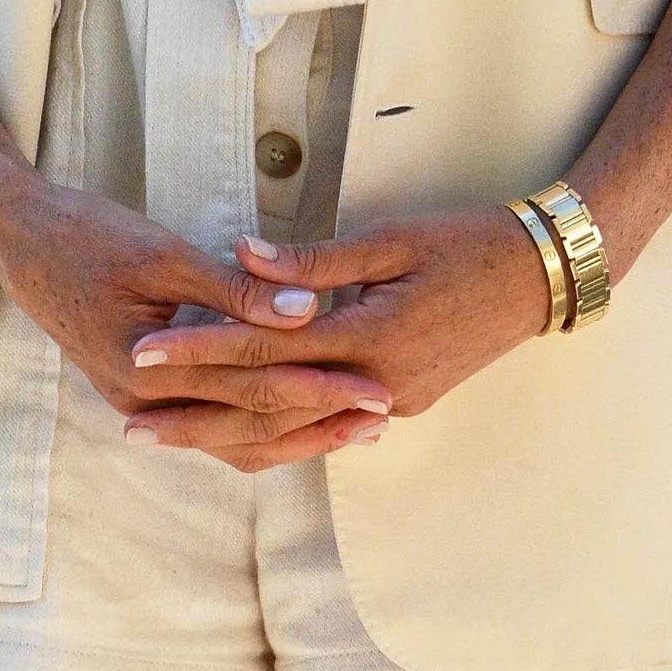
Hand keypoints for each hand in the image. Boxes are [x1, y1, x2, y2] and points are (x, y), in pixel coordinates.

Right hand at [0, 179, 393, 470]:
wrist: (18, 241)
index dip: (320, 389)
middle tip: (384, 416)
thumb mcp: (161, 252)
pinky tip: (296, 417)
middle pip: (249, 428)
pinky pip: (211, 424)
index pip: (253, 390)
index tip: (375, 388)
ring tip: (355, 426)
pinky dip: (257, 425)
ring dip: (295, 434)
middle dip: (321, 424)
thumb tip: (304, 312)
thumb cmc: (85, 235)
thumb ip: (234, 289)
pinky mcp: (145, 391)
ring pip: (231, 438)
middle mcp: (145, 401)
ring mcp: (142, 402)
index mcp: (149, 369)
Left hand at [126, 207, 554, 450]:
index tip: (142, 351)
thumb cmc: (467, 243)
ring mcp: (393, 402)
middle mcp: (376, 386)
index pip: (264, 353)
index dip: (200, 353)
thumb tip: (243, 255)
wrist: (541, 280)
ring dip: (230, 430)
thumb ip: (314, 259)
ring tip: (170, 431)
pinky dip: (278, 424)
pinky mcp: (404, 401)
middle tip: (130, 419)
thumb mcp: (391, 239)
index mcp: (369, 340)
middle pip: (269, 407)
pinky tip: (241, 424)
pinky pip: (325, 421)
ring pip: (295, 425)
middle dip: (198, 413)